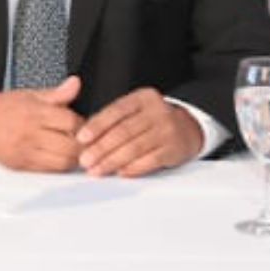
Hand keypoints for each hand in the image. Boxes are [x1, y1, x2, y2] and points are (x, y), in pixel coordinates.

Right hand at [0, 77, 82, 171]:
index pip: (70, 121)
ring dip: (73, 157)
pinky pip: (50, 171)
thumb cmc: (3, 107)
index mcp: (35, 112)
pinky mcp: (22, 165)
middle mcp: (32, 133)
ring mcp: (27, 152)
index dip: (81, 124)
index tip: (80, 124)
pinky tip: (58, 157)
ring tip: (71, 150)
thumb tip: (76, 83)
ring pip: (63, 162)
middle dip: (81, 144)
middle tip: (81, 140)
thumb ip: (56, 93)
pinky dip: (59, 166)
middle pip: (71, 145)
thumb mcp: (29, 95)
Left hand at [75, 88, 201, 177]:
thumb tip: (85, 137)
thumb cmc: (153, 120)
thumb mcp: (136, 110)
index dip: (97, 125)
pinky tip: (121, 173)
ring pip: (135, 147)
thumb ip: (113, 120)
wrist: (188, 128)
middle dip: (101, 148)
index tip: (81, 138)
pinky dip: (133, 168)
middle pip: (124, 131)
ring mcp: (167, 130)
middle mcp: (156, 111)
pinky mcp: (174, 149)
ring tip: (97, 170)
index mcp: (142, 98)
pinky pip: (150, 160)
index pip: (116, 111)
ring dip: (113, 161)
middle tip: (85, 160)